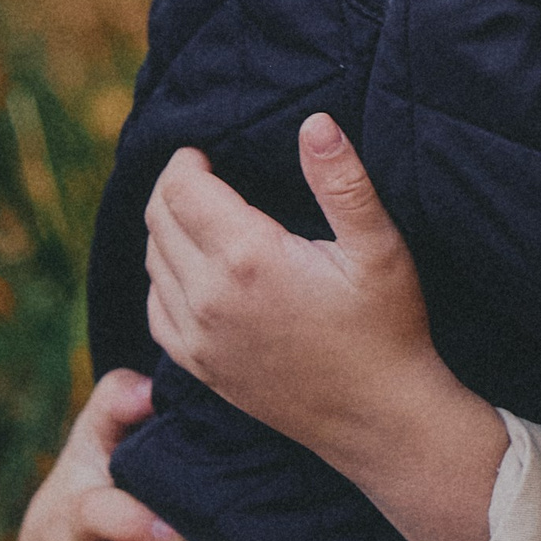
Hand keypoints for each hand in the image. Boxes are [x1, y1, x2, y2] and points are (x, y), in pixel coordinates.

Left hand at [144, 117, 439, 464]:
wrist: (379, 419)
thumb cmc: (387, 329)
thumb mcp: (379, 248)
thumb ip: (342, 182)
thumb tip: (314, 122)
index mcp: (248, 257)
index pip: (181, 188)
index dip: (186, 161)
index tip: (205, 152)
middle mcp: (209, 297)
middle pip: (158, 220)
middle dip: (173, 189)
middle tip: (202, 176)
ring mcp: (198, 337)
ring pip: (153, 262)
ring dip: (166, 230)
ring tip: (200, 216)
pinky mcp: (200, 366)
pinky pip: (157, 309)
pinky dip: (163, 279)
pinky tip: (191, 271)